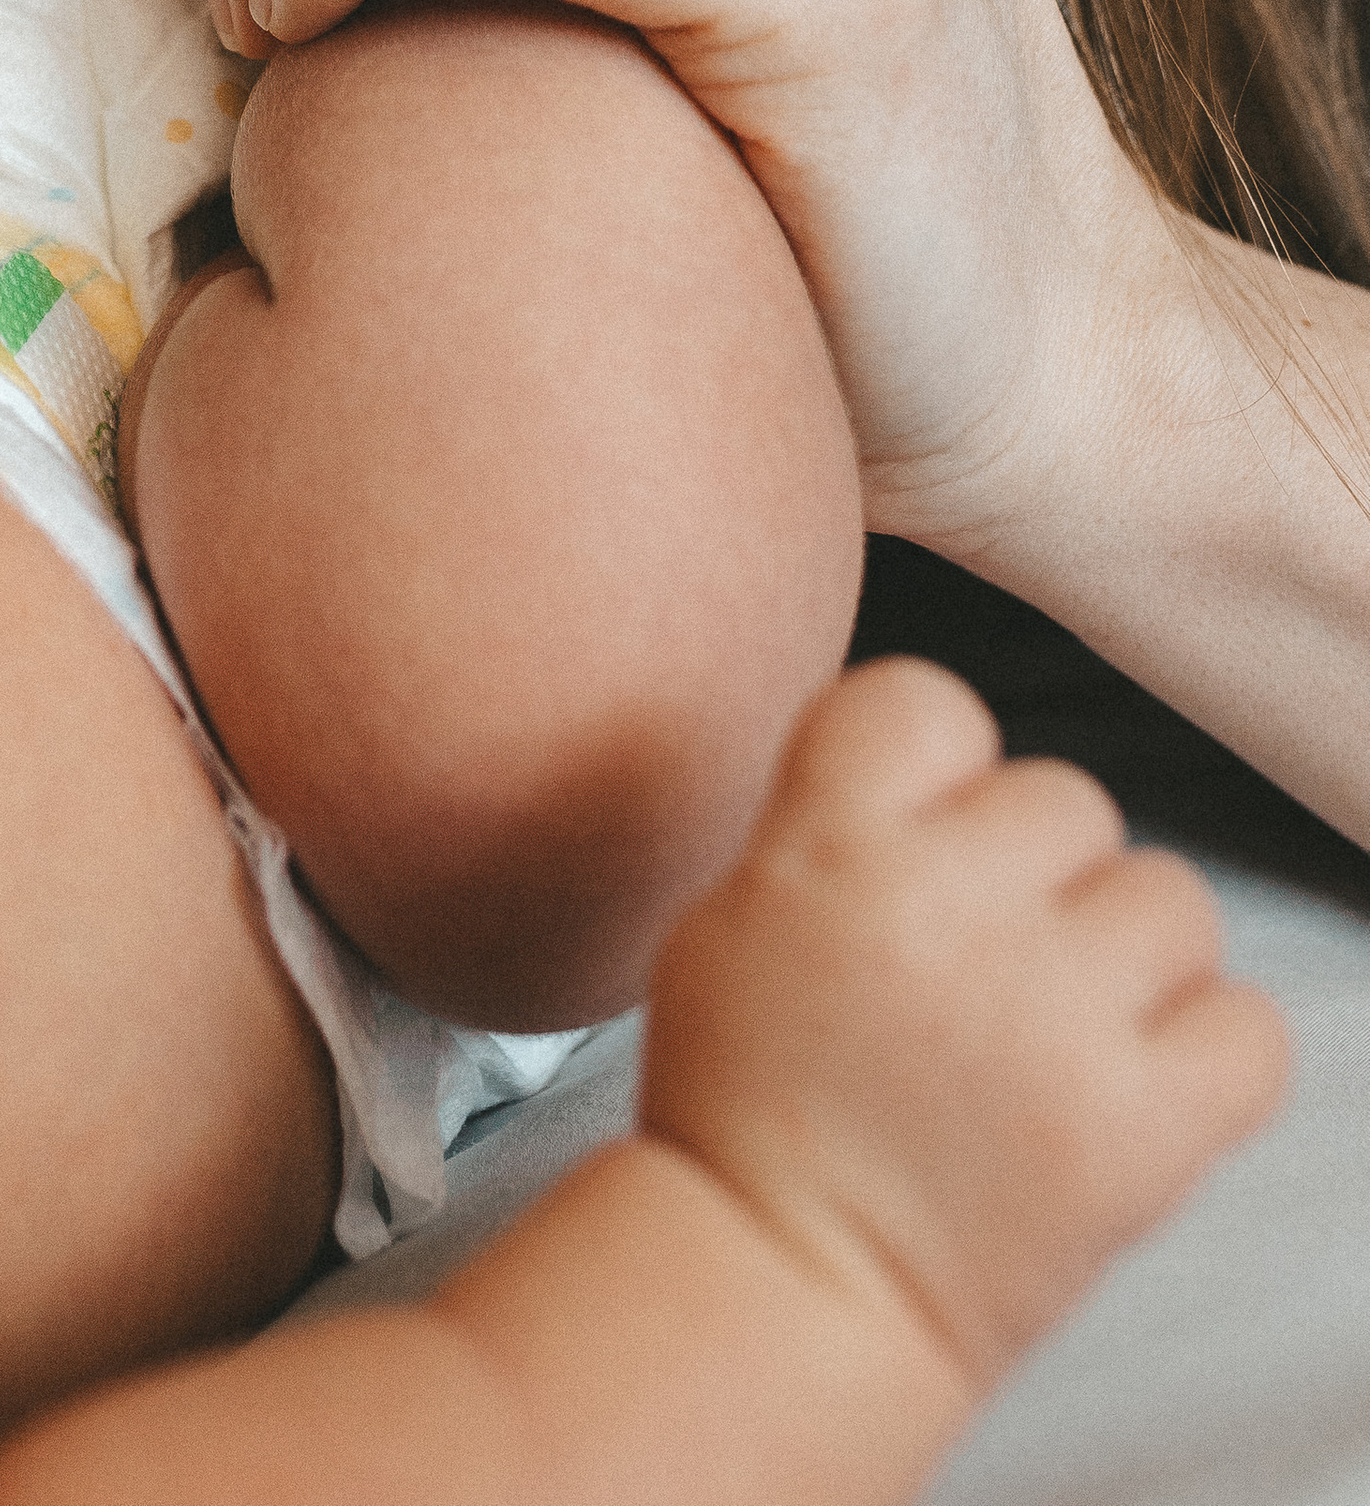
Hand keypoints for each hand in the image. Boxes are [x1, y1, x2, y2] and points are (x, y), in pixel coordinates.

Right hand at [644, 659, 1286, 1393]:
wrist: (789, 1283)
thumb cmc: (753, 1102)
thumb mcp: (736, 905)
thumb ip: (840, 815)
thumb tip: (949, 770)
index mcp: (831, 843)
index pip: (932, 701)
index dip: (940, 768)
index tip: (921, 834)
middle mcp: (951, 909)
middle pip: (1067, 797)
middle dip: (1036, 874)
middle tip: (982, 964)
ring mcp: (1055, 1019)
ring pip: (1172, 895)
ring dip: (1127, 952)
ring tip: (1061, 1026)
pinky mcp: (1140, 1130)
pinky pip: (1248, 1024)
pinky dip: (1208, 1051)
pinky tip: (1135, 1082)